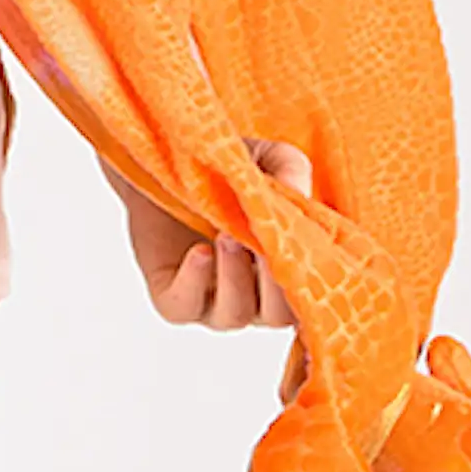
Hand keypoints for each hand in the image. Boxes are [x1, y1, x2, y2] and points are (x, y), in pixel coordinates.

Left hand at [106, 136, 313, 334]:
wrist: (162, 159)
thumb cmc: (224, 167)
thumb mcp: (264, 155)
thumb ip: (289, 168)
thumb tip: (298, 192)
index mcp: (282, 271)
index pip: (308, 296)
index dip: (308, 278)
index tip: (300, 246)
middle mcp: (252, 295)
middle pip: (277, 315)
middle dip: (274, 286)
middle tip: (262, 245)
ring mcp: (211, 299)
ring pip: (233, 315)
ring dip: (235, 279)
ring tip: (226, 236)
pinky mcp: (172, 296)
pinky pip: (183, 307)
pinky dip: (194, 284)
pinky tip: (200, 253)